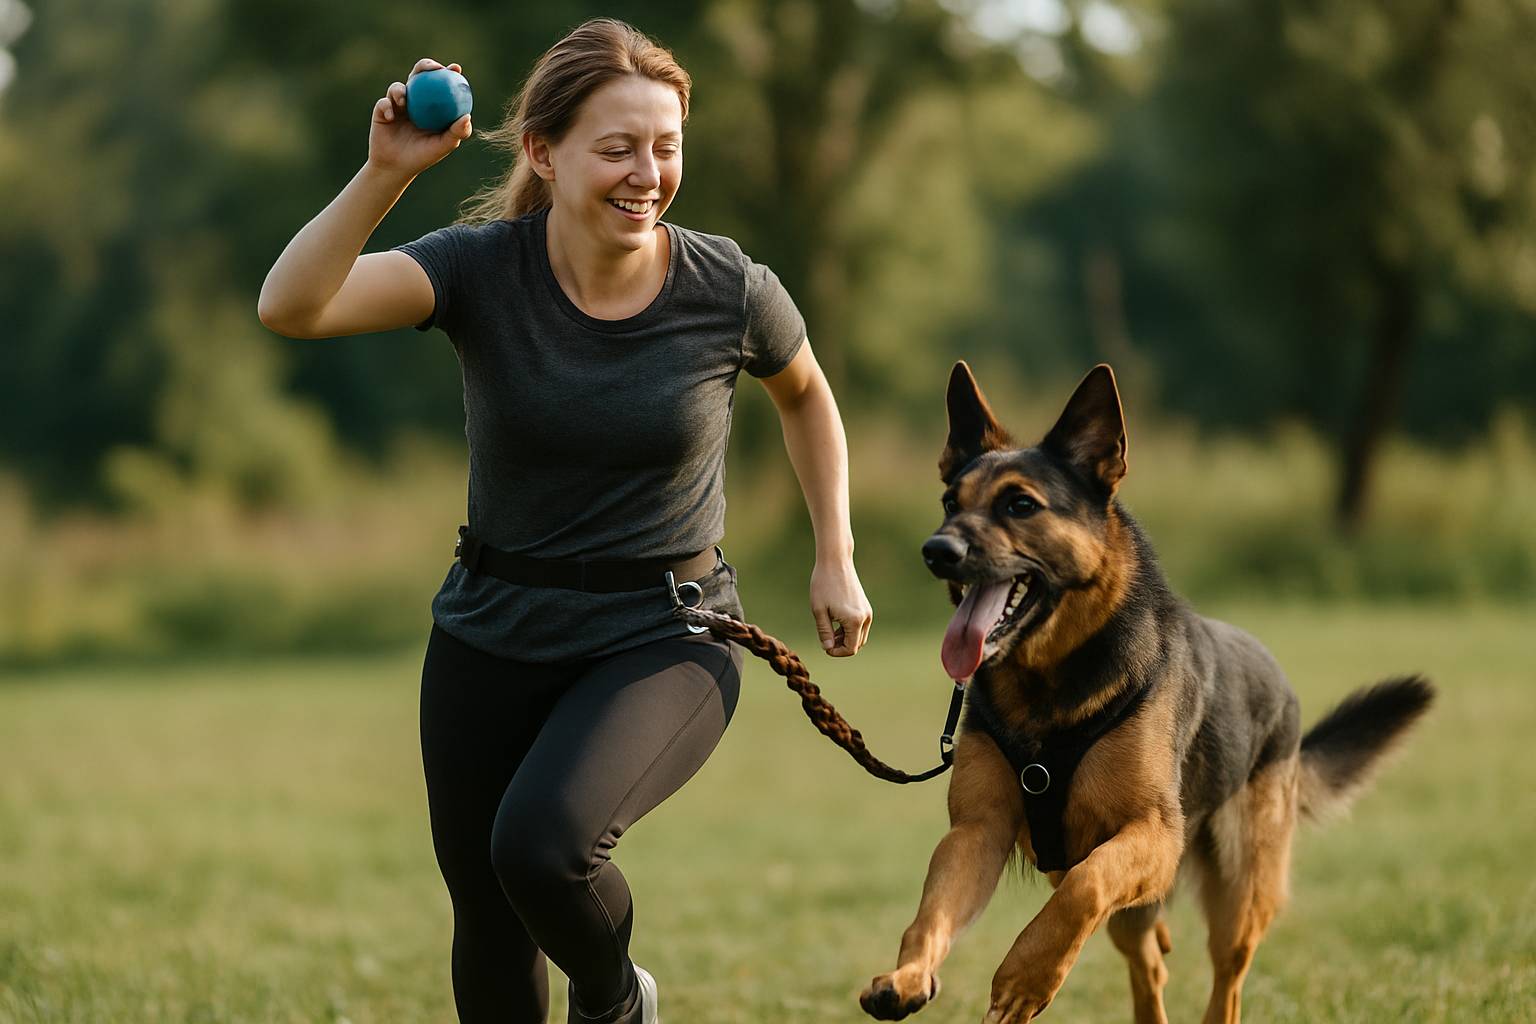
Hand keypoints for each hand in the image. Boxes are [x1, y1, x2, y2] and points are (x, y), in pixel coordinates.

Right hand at [367, 58, 472, 178]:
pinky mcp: (381, 110)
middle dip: (424, 66)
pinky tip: (392, 115)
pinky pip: (383, 103)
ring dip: (400, 90)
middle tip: (431, 69)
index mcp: (431, 106)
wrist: (396, 167)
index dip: (448, 73)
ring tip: (404, 100)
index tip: (456, 68)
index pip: (440, 84)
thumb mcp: (443, 146)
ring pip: (398, 87)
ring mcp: (397, 104)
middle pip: (419, 76)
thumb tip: (467, 116)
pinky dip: (387, 107)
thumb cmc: (423, 156)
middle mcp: (415, 101)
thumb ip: (457, 132)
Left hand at [810, 557, 871, 656]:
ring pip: (860, 635)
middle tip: (825, 638)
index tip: (824, 646)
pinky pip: (860, 625)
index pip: (850, 649)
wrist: (835, 561)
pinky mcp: (865, 605)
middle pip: (857, 644)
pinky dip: (850, 629)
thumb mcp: (819, 611)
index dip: (837, 652)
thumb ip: (824, 632)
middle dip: (842, 646)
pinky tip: (835, 621)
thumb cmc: (823, 584)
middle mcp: (865, 617)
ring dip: (846, 638)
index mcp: (854, 621)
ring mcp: (867, 611)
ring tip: (829, 629)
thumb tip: (827, 648)